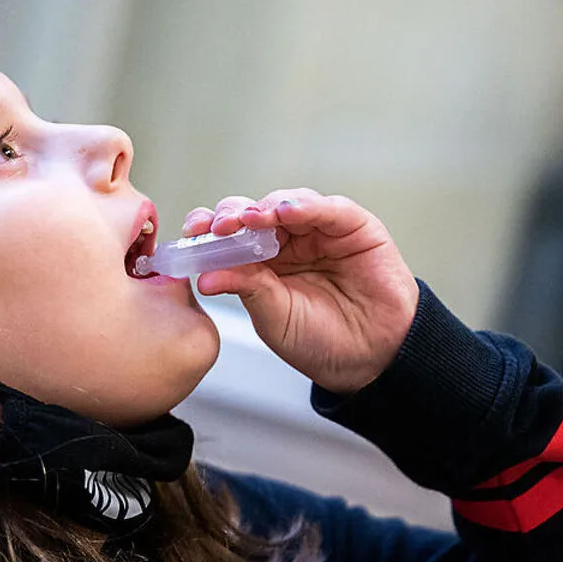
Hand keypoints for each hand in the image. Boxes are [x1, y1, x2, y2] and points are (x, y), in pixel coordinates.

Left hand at [184, 188, 418, 393]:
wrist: (370, 358)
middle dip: (232, 215)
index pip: (229, 234)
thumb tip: (203, 276)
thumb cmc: (320, 339)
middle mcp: (288, 239)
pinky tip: (286, 213)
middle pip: (253, 212)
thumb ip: (245, 289)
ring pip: (286, 203)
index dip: (209, 229)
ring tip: (248, 220)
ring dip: (264, 207)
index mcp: (261, 261)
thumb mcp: (273, 316)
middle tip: (218, 226)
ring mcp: (319, 229)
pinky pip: (328, 208)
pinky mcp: (353, 226)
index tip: (192, 233)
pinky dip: (306, 206)